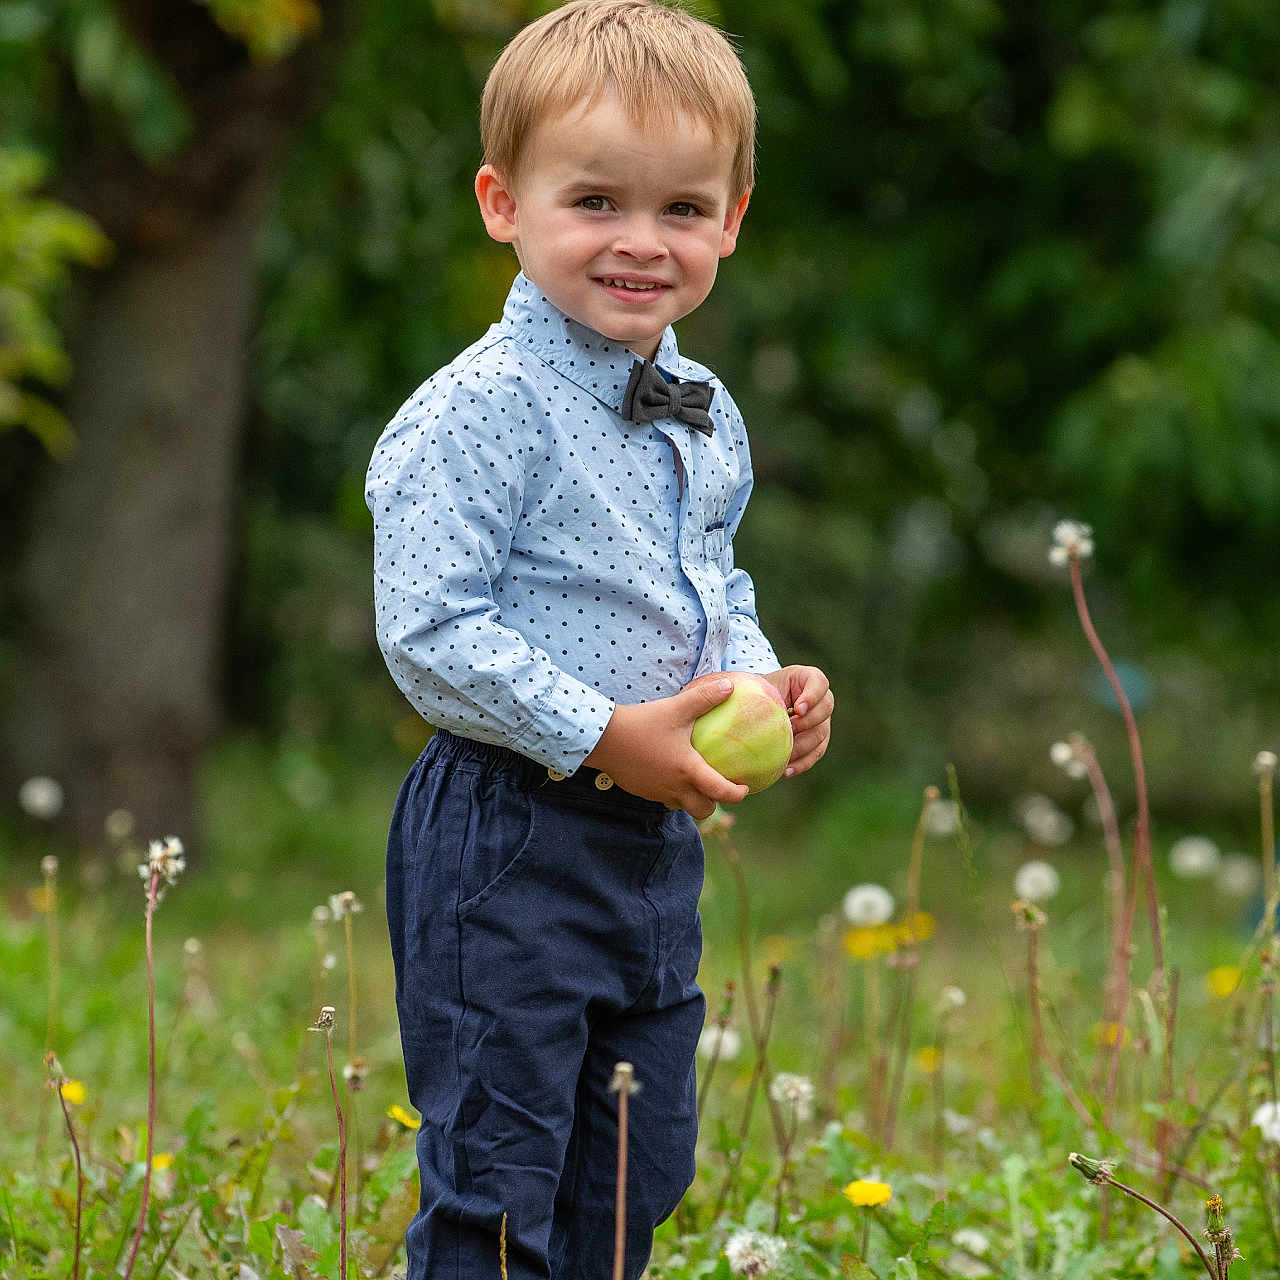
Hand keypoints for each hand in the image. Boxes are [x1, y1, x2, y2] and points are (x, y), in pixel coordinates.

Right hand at [583, 680, 749, 818]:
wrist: (602, 738)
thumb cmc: (642, 723)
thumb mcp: (676, 707)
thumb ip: (704, 698)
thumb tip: (729, 685)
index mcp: (688, 770)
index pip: (721, 792)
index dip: (737, 794)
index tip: (745, 786)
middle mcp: (674, 787)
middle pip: (703, 810)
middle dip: (715, 802)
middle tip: (719, 786)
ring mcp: (656, 792)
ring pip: (683, 807)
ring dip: (693, 799)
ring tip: (696, 779)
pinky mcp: (642, 791)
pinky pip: (664, 799)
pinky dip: (673, 792)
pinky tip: (670, 773)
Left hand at [759, 665, 832, 776]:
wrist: (759, 705)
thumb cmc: (757, 690)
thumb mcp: (756, 684)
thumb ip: (750, 687)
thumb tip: (726, 691)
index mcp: (807, 679)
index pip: (819, 683)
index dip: (812, 695)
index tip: (797, 709)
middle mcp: (820, 699)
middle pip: (825, 709)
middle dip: (808, 722)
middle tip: (790, 731)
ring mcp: (821, 721)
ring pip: (821, 734)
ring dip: (804, 746)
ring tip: (786, 756)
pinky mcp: (817, 740)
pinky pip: (815, 753)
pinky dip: (802, 763)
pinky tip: (785, 771)